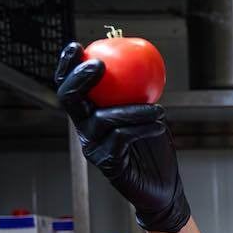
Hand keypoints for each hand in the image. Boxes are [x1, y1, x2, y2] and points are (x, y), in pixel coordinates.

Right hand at [54, 42, 190, 232]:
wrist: (164, 186)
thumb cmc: (155, 146)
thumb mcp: (147, 111)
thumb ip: (138, 90)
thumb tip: (142, 58)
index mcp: (89, 114)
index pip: (69, 87)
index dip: (67, 66)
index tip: (77, 45)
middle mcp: (85, 130)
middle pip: (70, 100)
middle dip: (79, 78)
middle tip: (100, 65)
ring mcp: (93, 148)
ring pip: (103, 119)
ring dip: (133, 110)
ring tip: (159, 109)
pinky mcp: (108, 164)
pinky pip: (122, 138)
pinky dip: (143, 127)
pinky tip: (160, 125)